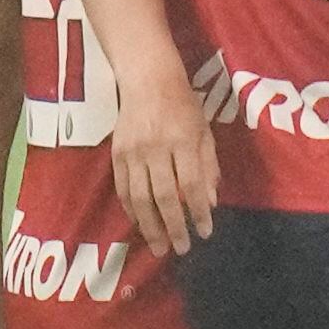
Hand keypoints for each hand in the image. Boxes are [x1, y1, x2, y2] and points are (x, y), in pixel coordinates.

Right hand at [111, 72, 221, 259]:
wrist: (148, 80)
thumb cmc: (184, 106)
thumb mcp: (205, 132)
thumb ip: (209, 166)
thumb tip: (211, 202)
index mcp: (183, 141)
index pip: (192, 185)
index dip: (199, 212)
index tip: (206, 232)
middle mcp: (156, 148)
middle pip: (164, 196)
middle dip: (174, 226)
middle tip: (182, 248)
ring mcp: (133, 152)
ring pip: (140, 197)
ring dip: (150, 226)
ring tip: (159, 247)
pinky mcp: (116, 154)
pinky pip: (123, 188)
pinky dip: (131, 210)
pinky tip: (140, 224)